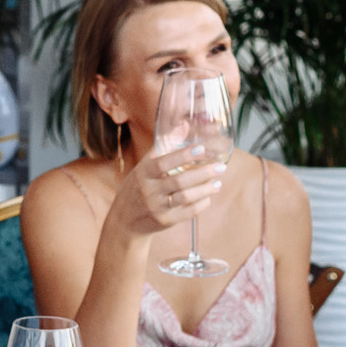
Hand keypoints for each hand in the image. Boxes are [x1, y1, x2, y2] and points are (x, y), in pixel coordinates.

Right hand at [103, 137, 224, 241]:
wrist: (124, 218)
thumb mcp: (144, 166)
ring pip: (185, 197)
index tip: (201, 149)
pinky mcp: (165, 221)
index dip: (183, 155)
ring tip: (217, 182)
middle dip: (203, 173)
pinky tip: (208, 196)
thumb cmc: (137, 187)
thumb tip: (184, 126)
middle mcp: (149, 190)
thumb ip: (163, 147)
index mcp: (143, 173)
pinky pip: (188, 212)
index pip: (163, 163)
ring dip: (205, 189)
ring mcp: (157, 207)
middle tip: (221, 167)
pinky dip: (201, 203)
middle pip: (179, 181)